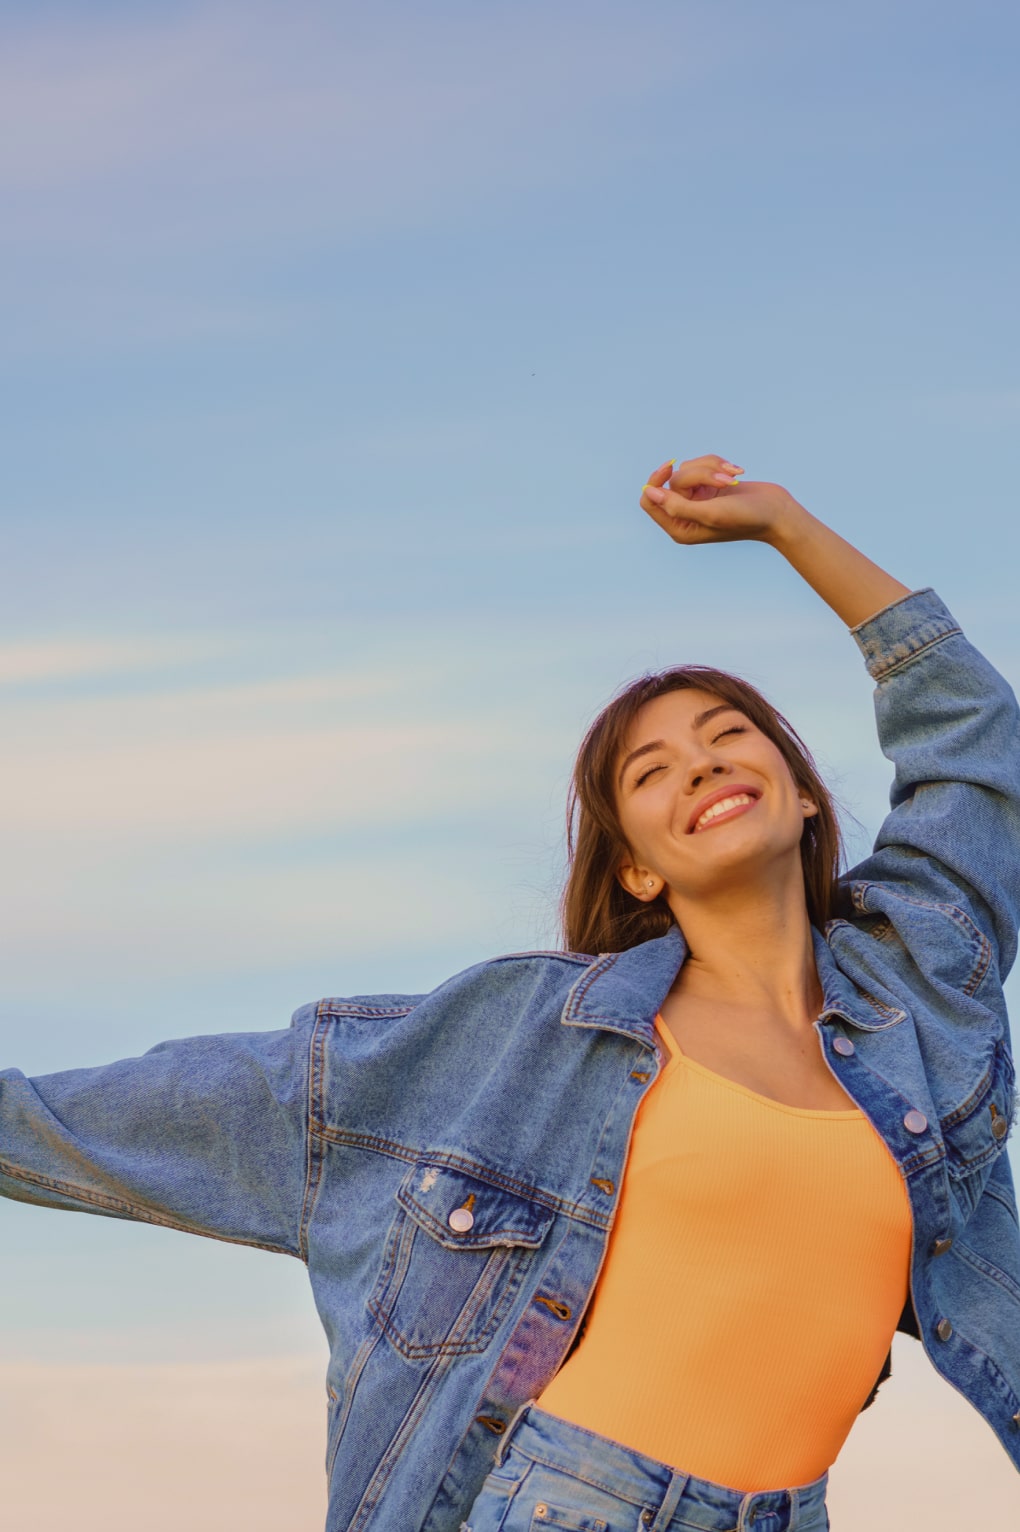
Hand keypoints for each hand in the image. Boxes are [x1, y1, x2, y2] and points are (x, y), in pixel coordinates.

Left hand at [639, 454, 803, 547]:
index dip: (656, 481)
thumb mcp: (710, 513)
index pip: (650, 500)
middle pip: (674, 480)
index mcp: (679, 528)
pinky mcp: (710, 486)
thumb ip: (677, 506)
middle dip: (701, 474)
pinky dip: (719, 464)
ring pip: (689, 468)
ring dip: (713, 467)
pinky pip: (703, 464)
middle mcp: (685, 514)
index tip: (670, 467)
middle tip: (726, 481)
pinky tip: (737, 472)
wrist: (777, 512)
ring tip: (734, 477)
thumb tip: (650, 492)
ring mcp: (697, 499)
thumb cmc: (745, 518)